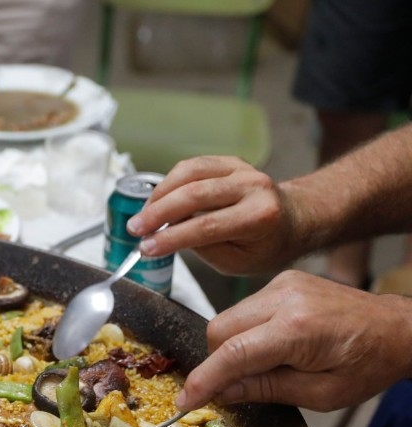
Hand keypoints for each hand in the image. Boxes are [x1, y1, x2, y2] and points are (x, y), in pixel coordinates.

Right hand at [127, 156, 300, 275]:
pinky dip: (169, 182)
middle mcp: (253, 186)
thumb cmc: (265, 246)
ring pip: (190, 173)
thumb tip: (170, 233)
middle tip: (135, 229)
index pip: (206, 227)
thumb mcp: (238, 263)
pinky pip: (192, 165)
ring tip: (143, 215)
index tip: (145, 248)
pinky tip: (157, 200)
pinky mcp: (230, 161)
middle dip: (158, 213)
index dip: (171, 238)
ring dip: (159, 194)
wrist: (294, 219)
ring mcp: (242, 169)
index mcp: (259, 216)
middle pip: (194, 194)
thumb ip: (205, 248)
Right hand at [178, 272, 411, 411]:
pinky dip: (244, 332)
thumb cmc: (367, 364)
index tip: (185, 402)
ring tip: (263, 365)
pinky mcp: (281, 280)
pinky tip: (269, 345)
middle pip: (218, 330)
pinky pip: (243, 310)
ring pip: (226, 319)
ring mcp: (282, 284)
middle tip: (236, 386)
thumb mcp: (321, 394)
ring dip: (230, 347)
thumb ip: (266, 390)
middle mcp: (285, 298)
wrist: (398, 329)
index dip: (204, 380)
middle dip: (217, 362)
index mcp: (298, 329)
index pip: (232, 354)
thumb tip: (222, 393)